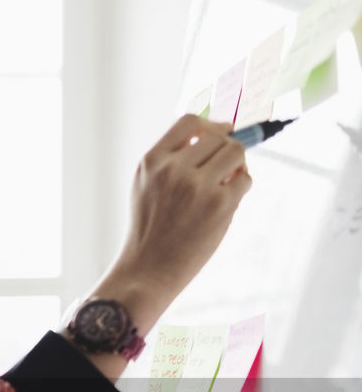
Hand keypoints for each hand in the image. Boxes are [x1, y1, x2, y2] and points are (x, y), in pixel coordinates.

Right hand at [109, 113, 253, 313]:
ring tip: (223, 185)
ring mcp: (196, 186)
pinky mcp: (219, 204)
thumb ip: (172, 158)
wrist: (148, 269)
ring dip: (236, 166)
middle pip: (218, 136)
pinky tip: (225, 203)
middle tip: (219, 173)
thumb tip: (221, 131)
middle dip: (224, 151)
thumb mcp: (146, 185)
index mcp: (151, 161)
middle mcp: (173, 169)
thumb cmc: (151, 228)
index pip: (189, 122)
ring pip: (235, 152)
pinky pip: (245, 179)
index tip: (220, 133)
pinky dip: (240, 187)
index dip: (210, 125)